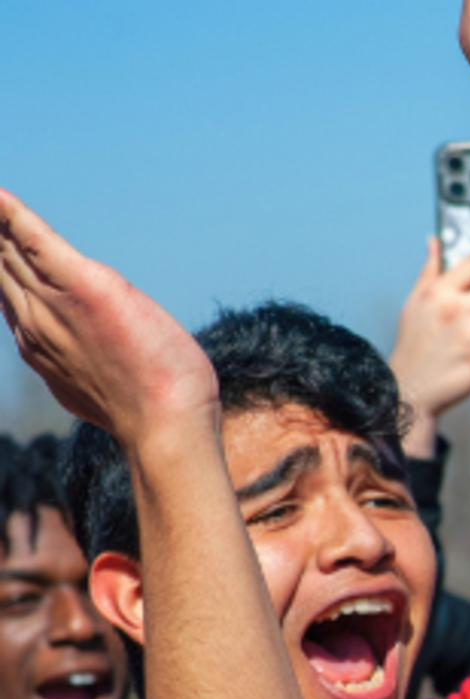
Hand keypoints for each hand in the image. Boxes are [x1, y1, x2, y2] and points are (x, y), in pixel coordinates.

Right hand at [0, 188, 216, 448]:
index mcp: (39, 343)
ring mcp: (52, 304)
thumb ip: (86, 363)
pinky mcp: (83, 286)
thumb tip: (92, 360)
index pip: (5, 290)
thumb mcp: (105, 386)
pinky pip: (35, 239)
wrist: (166, 426)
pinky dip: (11, 214)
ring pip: (5, 249)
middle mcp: (33, 320)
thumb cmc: (153, 411)